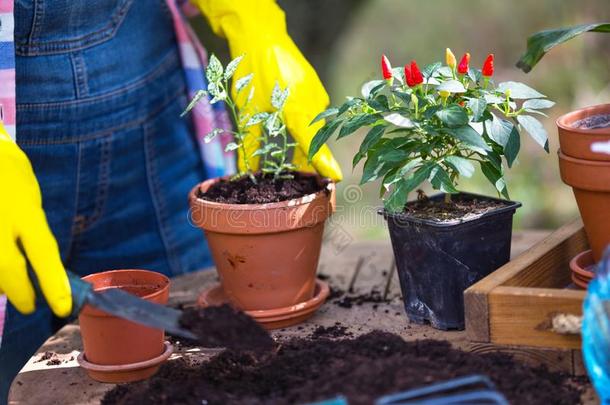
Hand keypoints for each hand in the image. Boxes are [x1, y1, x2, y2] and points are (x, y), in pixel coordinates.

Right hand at [0, 124, 71, 316]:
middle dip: (20, 293)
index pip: (42, 253)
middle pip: (8, 270)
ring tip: (12, 285)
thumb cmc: (9, 174)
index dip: (53, 283)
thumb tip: (37, 262)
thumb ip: (32, 229)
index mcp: (25, 212)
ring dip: (1, 282)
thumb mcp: (29, 199)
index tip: (63, 307)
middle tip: (30, 305)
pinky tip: (1, 275)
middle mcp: (1, 222)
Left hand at [195, 0, 342, 180]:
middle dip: (308, 159)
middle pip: (315, 139)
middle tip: (298, 175)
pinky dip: (303, 122)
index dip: (324, 164)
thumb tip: (249, 171)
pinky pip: (314, 112)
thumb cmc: (252, 75)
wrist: (262, 37)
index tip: (336, 179)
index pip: (314, 144)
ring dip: (304, 140)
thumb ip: (252, 142)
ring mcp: (318, 94)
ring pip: (313, 126)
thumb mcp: (248, 111)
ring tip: (290, 150)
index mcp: (296, 111)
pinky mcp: (317, 88)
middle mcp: (312, 104)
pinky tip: (288, 119)